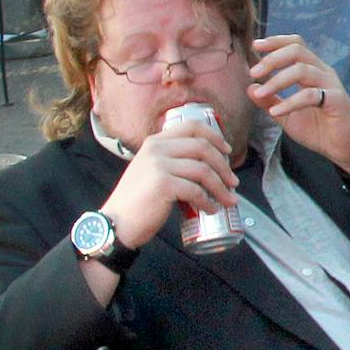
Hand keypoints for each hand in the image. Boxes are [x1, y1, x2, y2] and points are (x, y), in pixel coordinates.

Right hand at [101, 121, 238, 248]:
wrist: (116, 222)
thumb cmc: (137, 201)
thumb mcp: (151, 170)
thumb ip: (172, 161)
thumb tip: (207, 166)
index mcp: (155, 142)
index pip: (191, 126)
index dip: (215, 136)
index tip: (227, 151)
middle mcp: (156, 149)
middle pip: (203, 147)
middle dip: (224, 166)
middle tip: (233, 182)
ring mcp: (158, 165)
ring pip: (203, 170)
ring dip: (221, 187)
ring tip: (229, 199)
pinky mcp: (163, 184)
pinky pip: (196, 190)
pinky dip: (208, 201)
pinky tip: (211, 209)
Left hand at [247, 35, 349, 172]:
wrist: (344, 149)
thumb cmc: (319, 129)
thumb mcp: (287, 115)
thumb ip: (270, 100)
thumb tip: (251, 88)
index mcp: (312, 70)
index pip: (295, 45)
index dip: (276, 42)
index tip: (255, 46)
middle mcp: (322, 72)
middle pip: (297, 50)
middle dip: (272, 59)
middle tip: (253, 73)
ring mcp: (331, 85)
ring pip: (302, 69)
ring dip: (277, 80)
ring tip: (260, 93)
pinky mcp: (336, 100)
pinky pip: (310, 95)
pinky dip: (289, 102)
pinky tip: (275, 112)